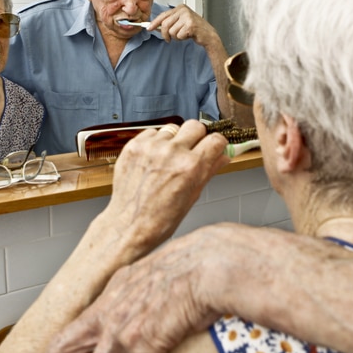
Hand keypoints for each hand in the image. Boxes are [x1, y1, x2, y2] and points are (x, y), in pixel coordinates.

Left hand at [35, 223, 261, 352]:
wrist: (211, 261)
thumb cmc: (198, 263)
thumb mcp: (161, 274)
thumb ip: (149, 293)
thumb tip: (158, 310)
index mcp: (116, 291)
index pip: (78, 325)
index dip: (62, 350)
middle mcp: (112, 310)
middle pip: (65, 347)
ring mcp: (123, 328)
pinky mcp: (145, 342)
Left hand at [100, 120, 229, 256]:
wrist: (129, 225)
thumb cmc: (161, 219)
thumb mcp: (193, 196)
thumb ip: (209, 171)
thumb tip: (223, 156)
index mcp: (191, 167)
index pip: (215, 139)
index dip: (217, 144)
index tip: (213, 147)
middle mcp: (172, 153)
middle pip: (195, 126)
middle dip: (197, 137)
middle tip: (192, 151)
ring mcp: (151, 148)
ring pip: (173, 129)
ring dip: (174, 140)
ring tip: (167, 160)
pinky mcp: (134, 146)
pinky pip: (152, 133)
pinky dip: (155, 142)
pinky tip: (153, 160)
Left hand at [148, 4, 221, 47]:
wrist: (208, 35)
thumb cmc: (194, 29)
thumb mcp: (180, 22)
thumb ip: (169, 22)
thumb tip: (154, 26)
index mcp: (180, 8)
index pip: (163, 15)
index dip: (154, 23)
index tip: (148, 28)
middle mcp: (183, 10)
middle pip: (165, 24)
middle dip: (165, 34)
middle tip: (169, 38)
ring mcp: (187, 17)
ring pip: (171, 31)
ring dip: (176, 37)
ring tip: (184, 34)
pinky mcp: (191, 25)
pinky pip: (179, 36)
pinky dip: (182, 38)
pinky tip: (189, 35)